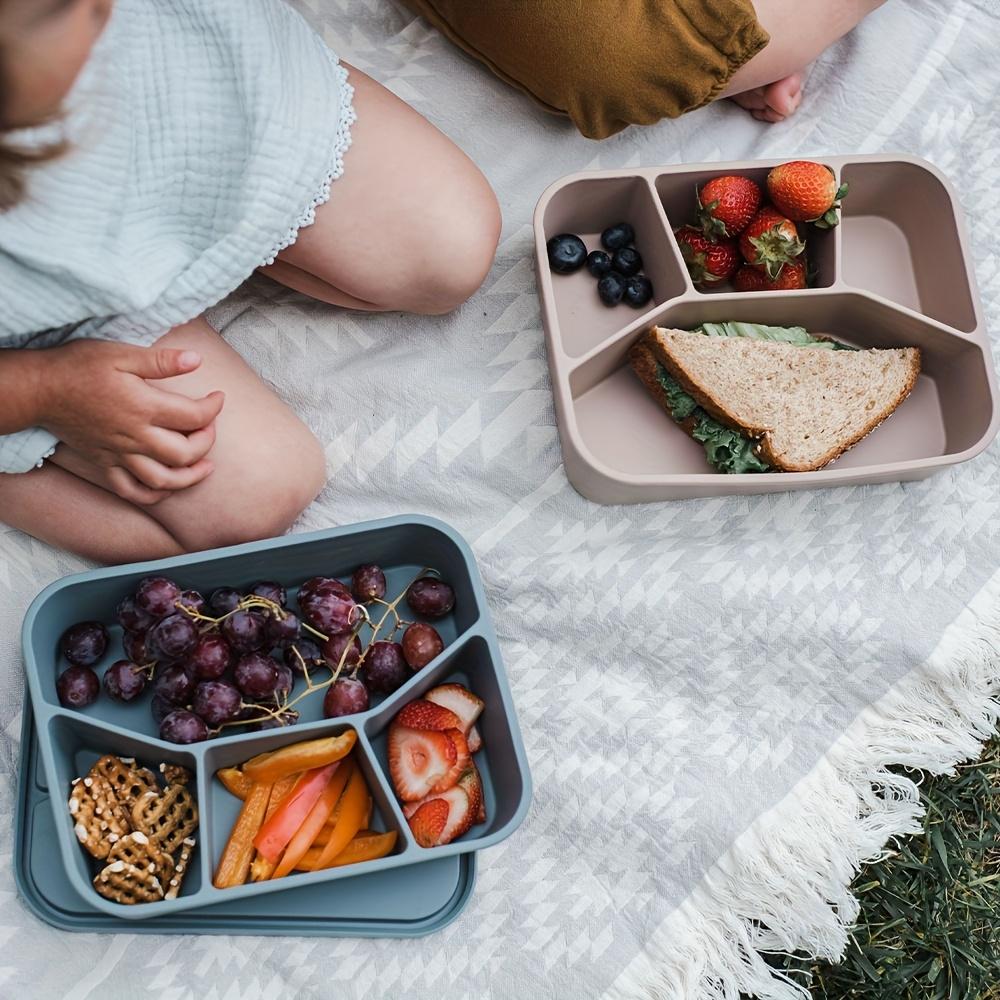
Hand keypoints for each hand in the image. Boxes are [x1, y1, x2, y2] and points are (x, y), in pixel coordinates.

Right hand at [36, 340, 224, 503]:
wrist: (39, 390)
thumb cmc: (78, 367)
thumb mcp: (121, 354)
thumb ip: (161, 361)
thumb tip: (196, 359)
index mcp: (143, 407)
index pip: (194, 416)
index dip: (213, 408)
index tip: (218, 397)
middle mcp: (134, 437)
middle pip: (184, 454)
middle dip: (207, 443)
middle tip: (209, 428)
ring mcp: (119, 455)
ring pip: (162, 481)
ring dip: (190, 478)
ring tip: (205, 466)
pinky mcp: (104, 465)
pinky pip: (132, 491)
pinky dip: (154, 495)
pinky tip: (168, 486)